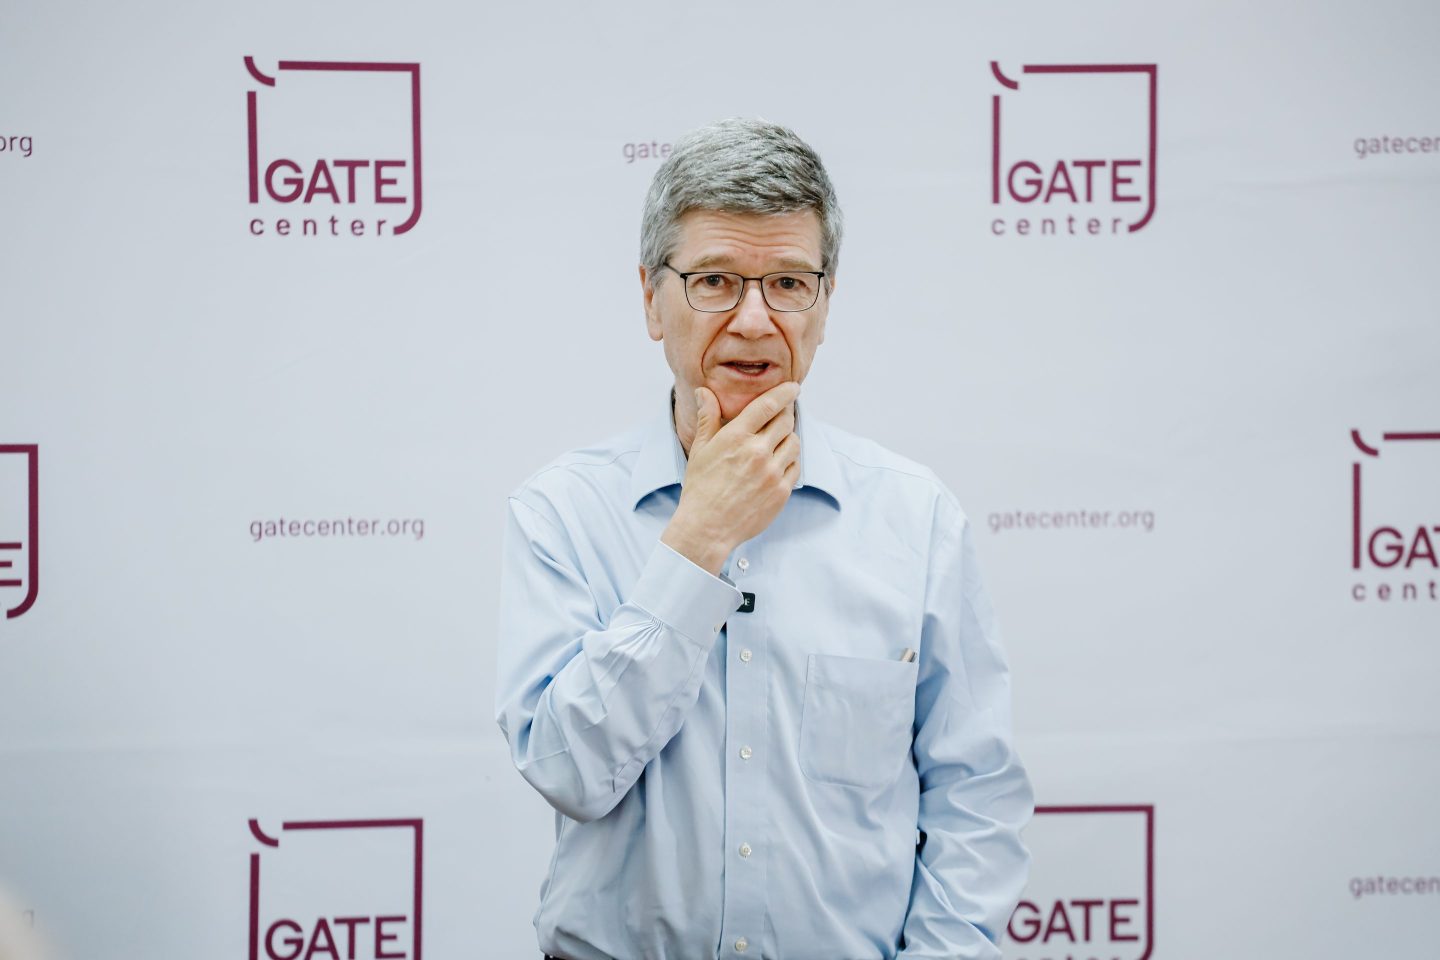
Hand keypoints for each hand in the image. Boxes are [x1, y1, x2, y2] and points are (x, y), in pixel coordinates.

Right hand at [661, 381, 800, 574]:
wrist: (707, 528)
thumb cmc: (700, 488)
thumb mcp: (700, 450)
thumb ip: (708, 418)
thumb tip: (705, 391)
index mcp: (736, 438)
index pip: (768, 405)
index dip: (784, 392)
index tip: (793, 387)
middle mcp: (757, 452)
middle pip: (786, 421)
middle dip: (786, 414)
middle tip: (783, 414)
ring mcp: (772, 473)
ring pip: (794, 443)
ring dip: (789, 437)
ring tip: (778, 440)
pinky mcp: (781, 492)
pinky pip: (796, 467)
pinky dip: (790, 461)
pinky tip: (778, 463)